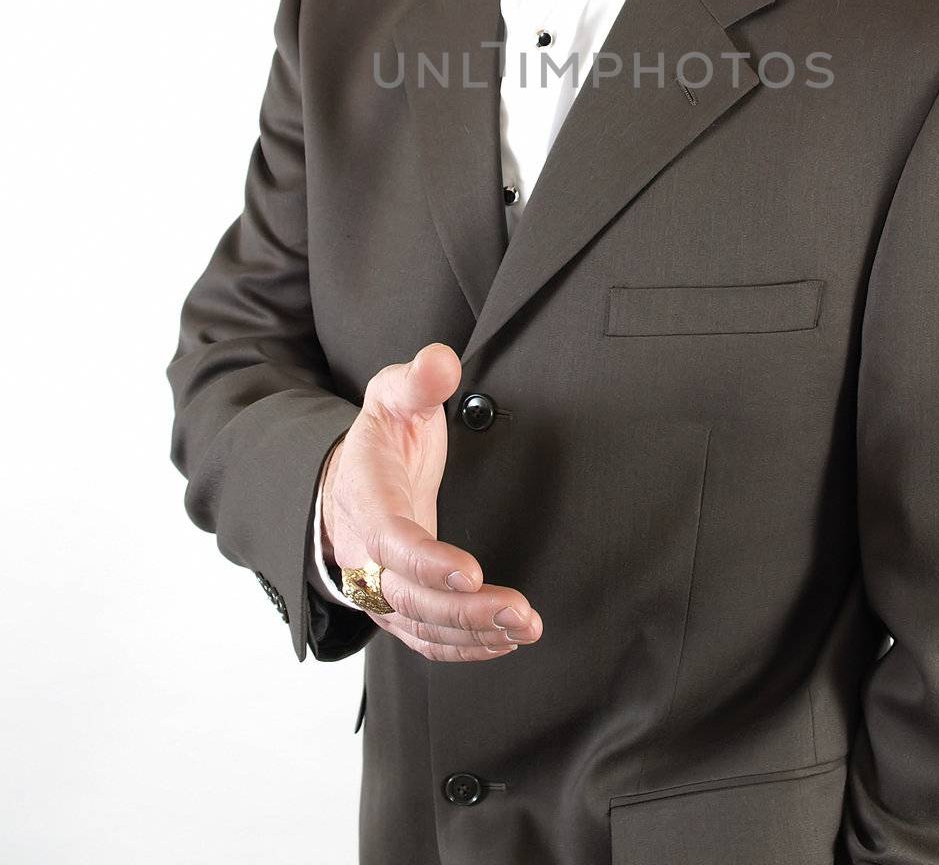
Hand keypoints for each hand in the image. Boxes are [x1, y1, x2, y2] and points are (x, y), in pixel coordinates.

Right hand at [321, 343, 543, 661]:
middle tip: (520, 612)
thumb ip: (416, 379)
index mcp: (366, 500)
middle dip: (464, 611)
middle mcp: (366, 552)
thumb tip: (441, 360)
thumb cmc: (379, 437)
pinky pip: (423, 638)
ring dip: (472, 633)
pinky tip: (502, 641)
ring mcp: (378, 584)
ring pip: (418, 625)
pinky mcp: (396, 604)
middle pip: (408, 597)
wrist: (345, 479)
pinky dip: (460, 647)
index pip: (391, 541)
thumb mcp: (391, 395)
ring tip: (524, 627)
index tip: (473, 570)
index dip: (429, 560)